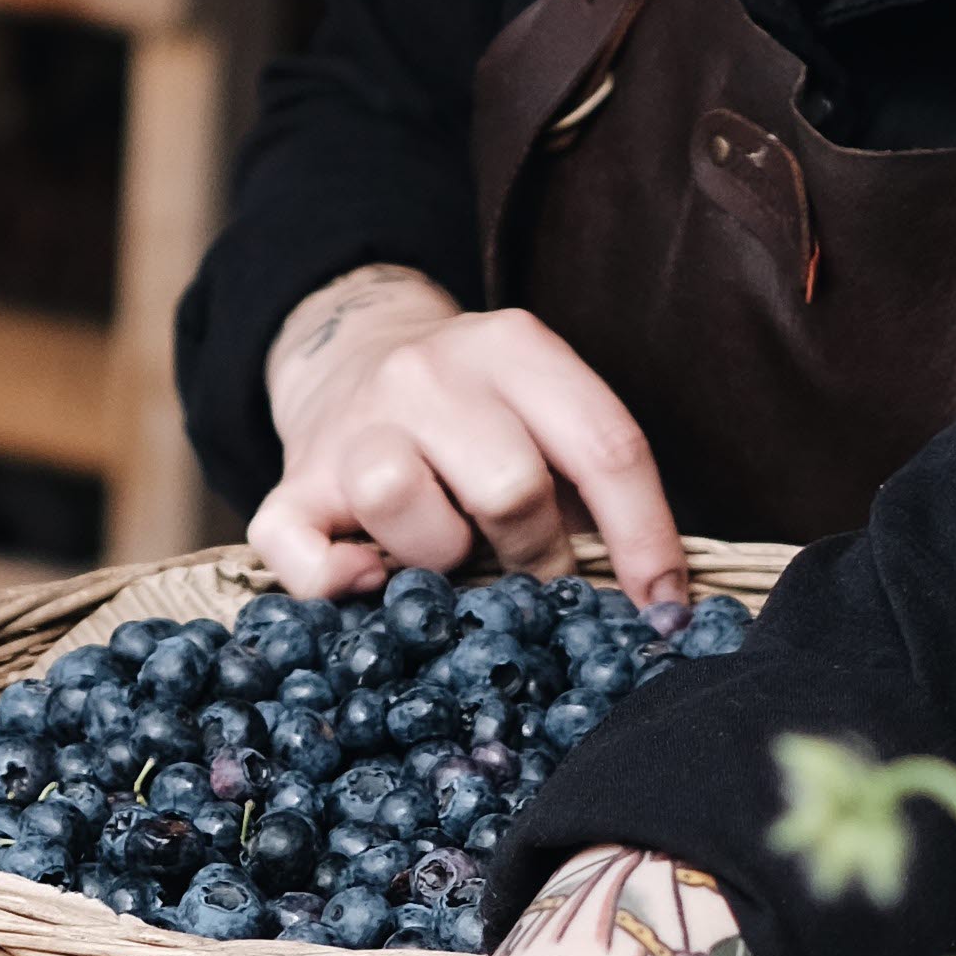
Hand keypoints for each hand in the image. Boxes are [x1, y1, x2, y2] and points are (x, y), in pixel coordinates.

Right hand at [252, 276, 693, 617]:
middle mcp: (426, 373)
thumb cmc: (474, 416)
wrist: (350, 356)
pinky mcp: (291, 484)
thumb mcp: (542, 412)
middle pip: (509, 487)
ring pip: (397, 498)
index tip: (663, 607)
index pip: (604, 447)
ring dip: (439, 556)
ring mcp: (351, 424)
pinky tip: (370, 576)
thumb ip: (588, 481)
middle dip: (537, 555)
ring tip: (449, 553)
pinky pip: (299, 555)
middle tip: (533, 571)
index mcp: (512, 348)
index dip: (645, 538)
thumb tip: (655, 598)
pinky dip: (337, 582)